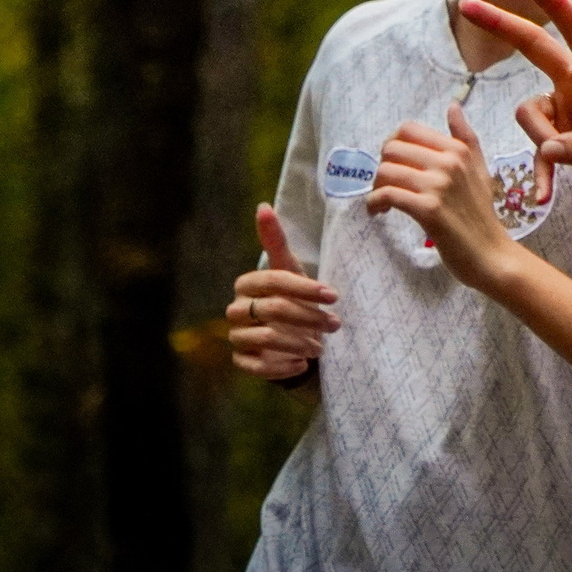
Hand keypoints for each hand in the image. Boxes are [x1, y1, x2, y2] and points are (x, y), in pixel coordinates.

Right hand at [227, 204, 338, 381]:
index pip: (276, 281)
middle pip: (274, 309)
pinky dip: (282, 366)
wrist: (292, 336)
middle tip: (336, 324)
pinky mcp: (241, 361)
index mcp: (247, 283)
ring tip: (321, 346)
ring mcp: (236, 336)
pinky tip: (301, 364)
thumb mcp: (290, 269)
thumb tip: (262, 205)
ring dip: (299, 342)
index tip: (334, 295)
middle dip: (309, 316)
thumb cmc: (294, 298)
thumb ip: (275, 240)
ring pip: (266, 338)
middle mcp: (236, 309)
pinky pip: (258, 366)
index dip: (306, 288)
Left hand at [365, 106, 519, 292]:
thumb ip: (465, 137)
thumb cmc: (481, 214)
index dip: (392, 145)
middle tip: (386, 185)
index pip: (408, 129)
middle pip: (391, 148)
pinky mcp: (428, 210)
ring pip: (385, 171)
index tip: (394, 165)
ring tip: (382, 202)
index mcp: (458, 149)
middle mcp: (449, 162)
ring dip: (375, 187)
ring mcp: (438, 185)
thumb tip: (453, 106)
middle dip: (382, 166)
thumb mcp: (479, 169)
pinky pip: (386, 195)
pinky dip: (374, 203)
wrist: (490, 253)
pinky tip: (379, 212)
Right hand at [460, 0, 571, 226]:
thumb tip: (548, 149)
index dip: (555, 4)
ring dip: (539, 138)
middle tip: (464, 4)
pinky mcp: (562, 137)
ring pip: (528, 112)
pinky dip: (541, 172)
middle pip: (535, 47)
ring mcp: (568, 109)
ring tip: (565, 164)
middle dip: (502, 24)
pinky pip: (537, 150)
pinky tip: (544, 196)